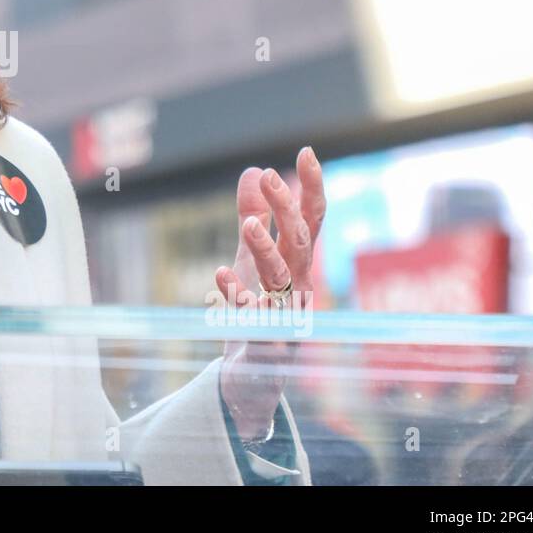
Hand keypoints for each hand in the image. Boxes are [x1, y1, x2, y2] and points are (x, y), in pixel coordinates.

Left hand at [213, 147, 325, 441]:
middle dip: (288, 209)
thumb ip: (253, 216)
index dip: (311, 187)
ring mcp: (285, 317)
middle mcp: (299, 287)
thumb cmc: (258, 313)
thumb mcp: (251, 259)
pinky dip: (239, 295)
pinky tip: (220, 274)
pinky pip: (256, 319)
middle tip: (270, 177)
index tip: (306, 152)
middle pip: (301, 243)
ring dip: (267, 250)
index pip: (312, 220)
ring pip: (282, 279)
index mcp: (298, 264)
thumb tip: (251, 171)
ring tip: (249, 225)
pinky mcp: (266, 344)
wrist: (252, 380)